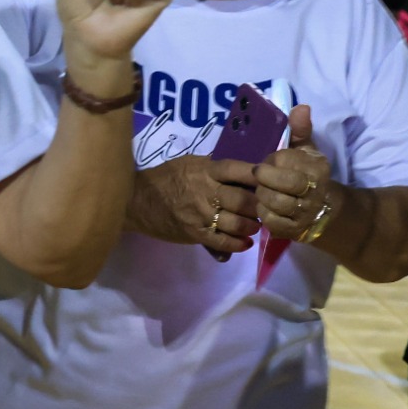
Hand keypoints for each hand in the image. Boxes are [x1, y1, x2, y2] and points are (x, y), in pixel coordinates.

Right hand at [133, 152, 260, 258]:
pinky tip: (244, 243)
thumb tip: (246, 174)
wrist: (136, 201)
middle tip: (266, 208)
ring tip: (254, 225)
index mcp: (206, 171)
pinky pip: (223, 242)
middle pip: (245, 200)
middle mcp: (205, 191)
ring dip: (252, 226)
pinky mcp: (194, 233)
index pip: (240, 171)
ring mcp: (200, 214)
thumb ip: (216, 169)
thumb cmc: (165, 179)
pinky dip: (238, 244)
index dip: (259, 176)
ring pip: (238, 223)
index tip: (271, 179)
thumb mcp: (190, 164)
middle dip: (260, 206)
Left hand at [252, 105, 336, 242]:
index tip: (269, 162)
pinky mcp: (293, 230)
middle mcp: (315, 190)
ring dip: (261, 196)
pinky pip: (270, 221)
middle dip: (264, 179)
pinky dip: (262, 213)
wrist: (323, 209)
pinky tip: (265, 206)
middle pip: (282, 183)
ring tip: (262, 191)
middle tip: (260, 178)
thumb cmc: (307, 174)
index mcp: (317, 167)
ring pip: (274, 203)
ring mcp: (305, 212)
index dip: (271, 161)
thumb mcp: (305, 151)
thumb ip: (299, 130)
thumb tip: (301, 107)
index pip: (284, 159)